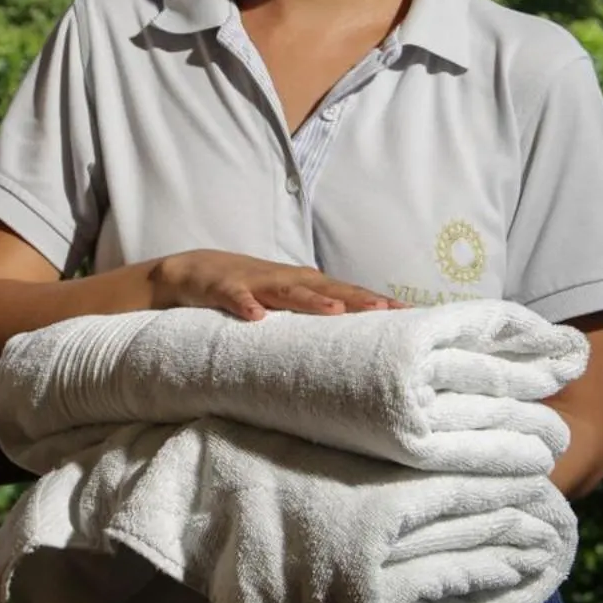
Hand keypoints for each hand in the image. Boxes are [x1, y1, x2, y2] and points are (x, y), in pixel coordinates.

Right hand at [148, 250, 403, 320]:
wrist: (196, 269)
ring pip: (287, 292)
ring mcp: (255, 283)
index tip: (407, 314)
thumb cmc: (251, 287)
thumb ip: (316, 310)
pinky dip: (246, 305)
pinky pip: (236, 298)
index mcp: (303, 284)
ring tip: (335, 312)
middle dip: (355, 299)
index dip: (374, 301)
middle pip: (325, 289)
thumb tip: (354, 333)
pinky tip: (256, 316)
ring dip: (311, 301)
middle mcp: (286, 279)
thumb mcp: (287, 299)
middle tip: (384, 310)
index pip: (345, 292)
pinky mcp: (224, 288)